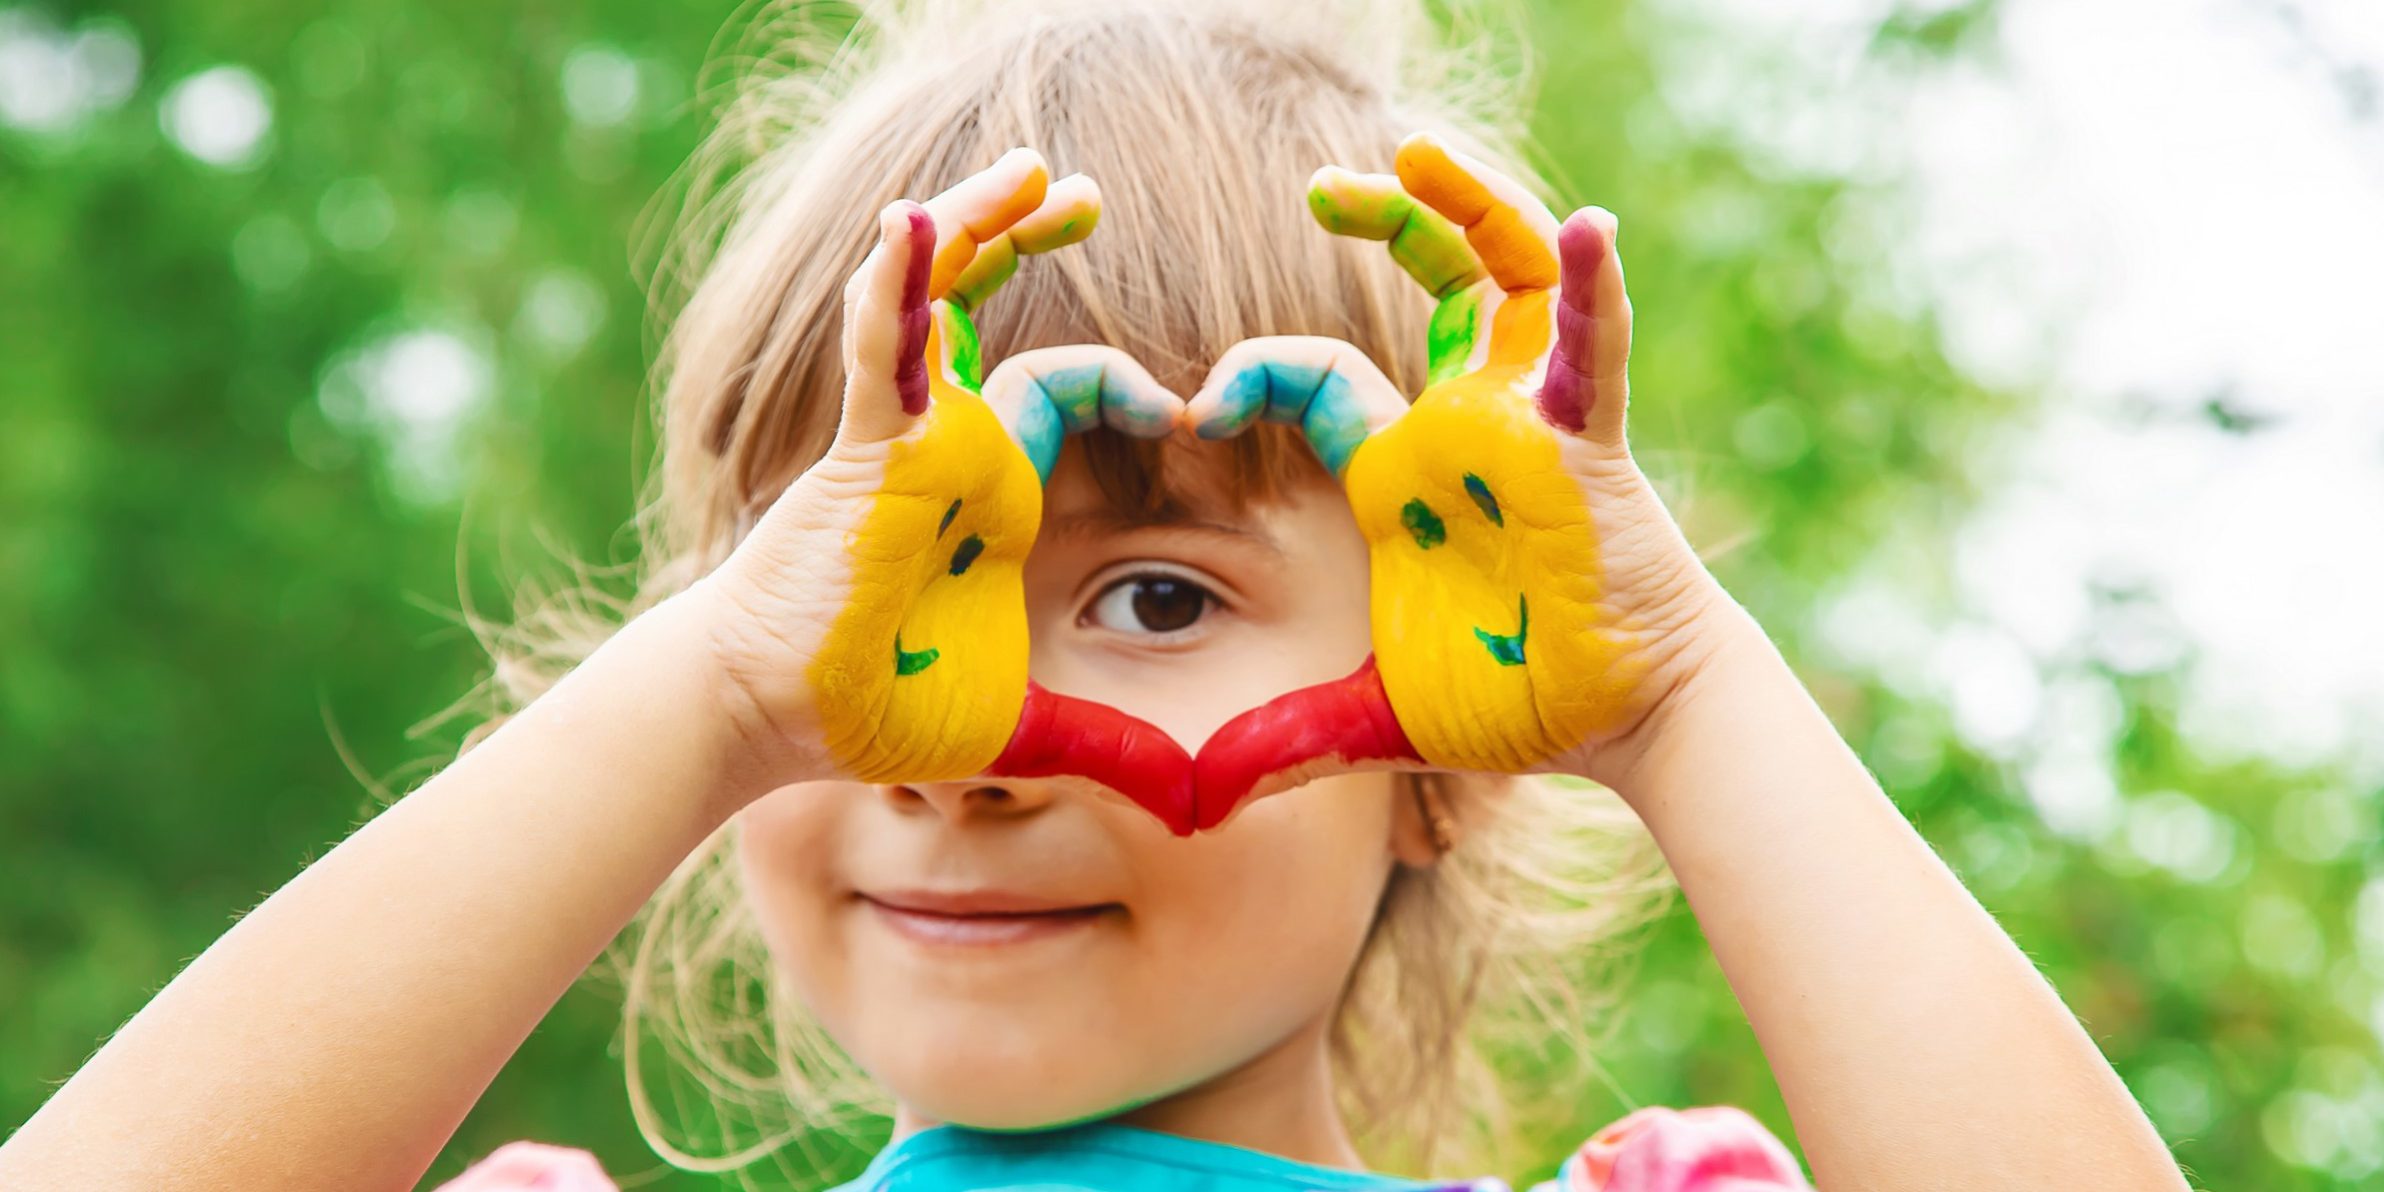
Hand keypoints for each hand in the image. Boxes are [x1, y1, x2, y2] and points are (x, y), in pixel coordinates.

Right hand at [701, 149, 1195, 826]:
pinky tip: (914, 222)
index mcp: (995, 490)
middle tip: (1085, 194)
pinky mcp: (864, 448)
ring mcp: (904, 436)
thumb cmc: (882, 708)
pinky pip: (878, 349)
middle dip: (1032, 243)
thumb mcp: (1025, 728)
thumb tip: (1196, 801)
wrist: (779, 719)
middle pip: (997, 314)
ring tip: (1031, 170)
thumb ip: (1110, 748)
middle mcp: (951, 445)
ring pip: (937, 301)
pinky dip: (893, 287)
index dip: (1124, 380)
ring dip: (977, 228)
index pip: (1066, 391)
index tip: (1189, 408)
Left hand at [1189, 133, 1729, 820]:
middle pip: (1427, 283)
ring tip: (1417, 153)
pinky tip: (1588, 228)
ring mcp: (1532, 421)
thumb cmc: (1512, 696)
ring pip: (1506, 279)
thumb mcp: (1378, 717)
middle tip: (1321, 182)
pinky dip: (1593, 290)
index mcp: (1398, 472)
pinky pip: (1596, 349)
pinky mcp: (1593, 441)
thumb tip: (1194, 801)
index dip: (1251, 377)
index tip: (1192, 410)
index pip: (1313, 379)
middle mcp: (1462, 425)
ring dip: (1468, 210)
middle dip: (1382, 221)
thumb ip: (1289, 742)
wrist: (1623, 722)